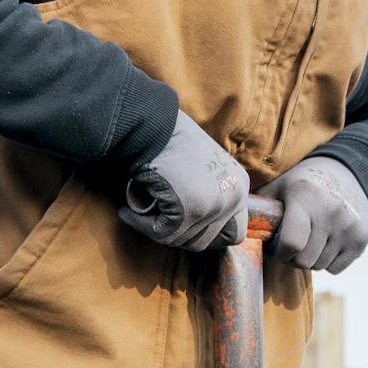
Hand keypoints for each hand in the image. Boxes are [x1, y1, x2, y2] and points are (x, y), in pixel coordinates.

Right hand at [120, 112, 250, 251]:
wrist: (151, 125)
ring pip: (182, 240)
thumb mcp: (201, 168)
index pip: (232, 233)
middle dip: (179, 235)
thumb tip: (194, 225)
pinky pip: (162, 234)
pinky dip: (141, 225)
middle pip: (206, 241)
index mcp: (238, 187)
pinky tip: (128, 213)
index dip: (206, 235)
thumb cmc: (169, 140)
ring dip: (158, 230)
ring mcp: (213, 206)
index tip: (184, 228)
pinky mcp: (189, 212)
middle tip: (157, 221)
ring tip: (140, 213)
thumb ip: (206, 194)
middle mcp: (232, 198)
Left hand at [262, 156, 367, 274]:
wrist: (349, 173)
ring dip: (310, 257)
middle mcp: (331, 211)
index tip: (276, 243)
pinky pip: (336, 269)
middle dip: (292, 257)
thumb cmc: (302, 184)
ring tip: (310, 237)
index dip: (278, 251)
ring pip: (319, 266)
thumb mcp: (278, 187)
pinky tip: (327, 240)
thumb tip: (232, 229)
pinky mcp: (362, 238)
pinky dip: (328, 260)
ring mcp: (350, 226)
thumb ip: (258, 209)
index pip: (291, 244)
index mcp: (305, 196)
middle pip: (304, 262)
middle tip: (291, 241)